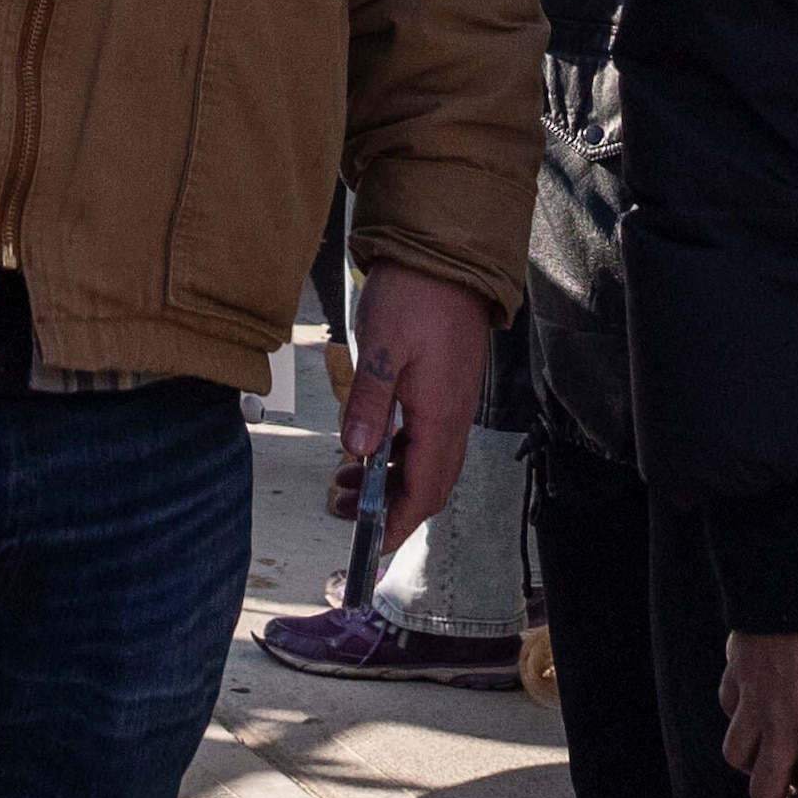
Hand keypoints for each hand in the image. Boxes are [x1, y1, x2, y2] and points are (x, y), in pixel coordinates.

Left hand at [341, 263, 496, 557]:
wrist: (446, 253)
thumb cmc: (416, 295)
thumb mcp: (382, 348)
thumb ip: (369, 402)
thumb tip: (357, 452)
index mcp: (441, 416)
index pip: (424, 491)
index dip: (398, 523)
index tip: (371, 544)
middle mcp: (452, 417)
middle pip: (429, 485)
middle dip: (389, 508)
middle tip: (345, 512)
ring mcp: (450, 402)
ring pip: (425, 462)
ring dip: (389, 480)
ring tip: (346, 482)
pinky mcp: (443, 387)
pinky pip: (424, 437)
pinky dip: (396, 452)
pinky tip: (369, 444)